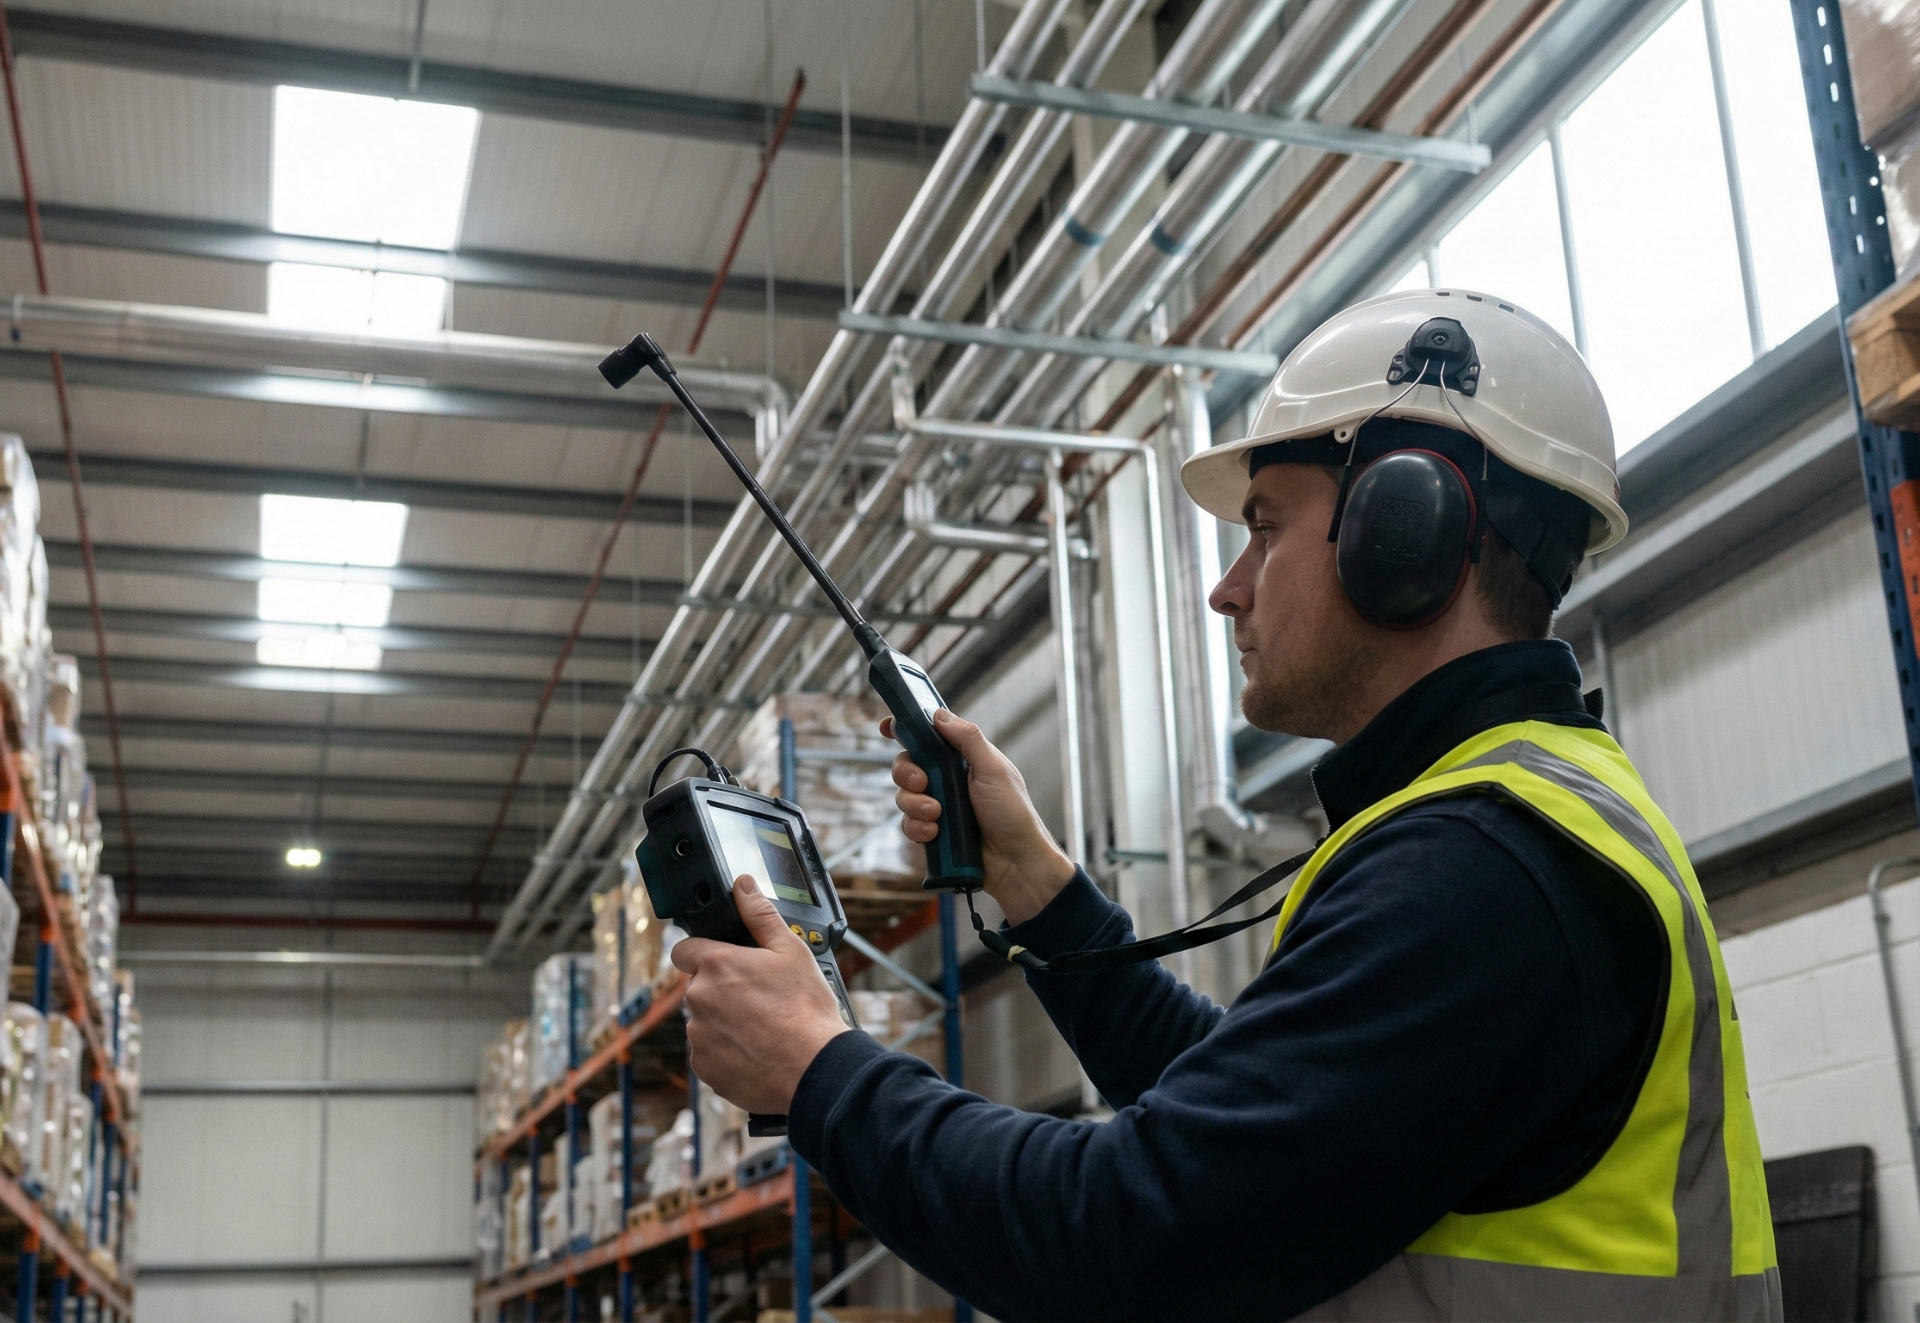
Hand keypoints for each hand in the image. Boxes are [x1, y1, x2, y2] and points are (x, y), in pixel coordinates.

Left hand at [670, 875, 850, 1114]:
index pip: (684, 949)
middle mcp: (699, 999)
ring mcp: (698, 1035)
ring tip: (761, 1027)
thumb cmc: (806, 1009)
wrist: (814, 1068)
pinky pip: (708, 1052)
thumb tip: (743, 886)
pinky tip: (756, 1049)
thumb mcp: (791, 950)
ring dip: (723, 1021)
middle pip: (699, 987)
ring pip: (704, 1021)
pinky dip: (726, 1051)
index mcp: (717, 965)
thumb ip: (760, 915)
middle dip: (722, 990)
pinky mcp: (704, 1067)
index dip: (702, 952)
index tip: (723, 962)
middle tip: (757, 999)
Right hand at [886, 708, 1074, 924]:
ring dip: (914, 804)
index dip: (905, 729)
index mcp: (962, 758)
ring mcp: (938, 806)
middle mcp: (947, 779)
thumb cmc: (1012, 813)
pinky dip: (917, 827)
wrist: (1015, 862)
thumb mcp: (994, 769)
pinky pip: (909, 824)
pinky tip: (934, 833)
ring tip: (936, 815)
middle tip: (922, 783)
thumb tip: (939, 714)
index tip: (886, 727)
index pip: (929, 737)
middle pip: (907, 765)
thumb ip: (968, 739)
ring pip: (903, 796)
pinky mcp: (932, 832)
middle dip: (906, 772)